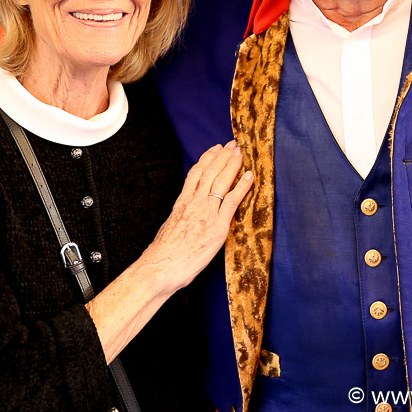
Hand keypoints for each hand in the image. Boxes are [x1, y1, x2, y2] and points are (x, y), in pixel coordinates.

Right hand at [144, 141, 252, 291]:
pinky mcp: (217, 226)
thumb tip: (185, 216)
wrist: (160, 267)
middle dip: (222, 156)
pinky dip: (243, 186)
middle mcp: (194, 203)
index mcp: (181, 203)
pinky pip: (233, 201)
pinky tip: (250, 176)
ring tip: (241, 152)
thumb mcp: (169, 228)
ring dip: (233, 164)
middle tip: (232, 144)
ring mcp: (206, 213)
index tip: (215, 148)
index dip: (206, 158)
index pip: (195, 173)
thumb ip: (180, 217)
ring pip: (221, 181)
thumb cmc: (163, 254)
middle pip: (210, 172)